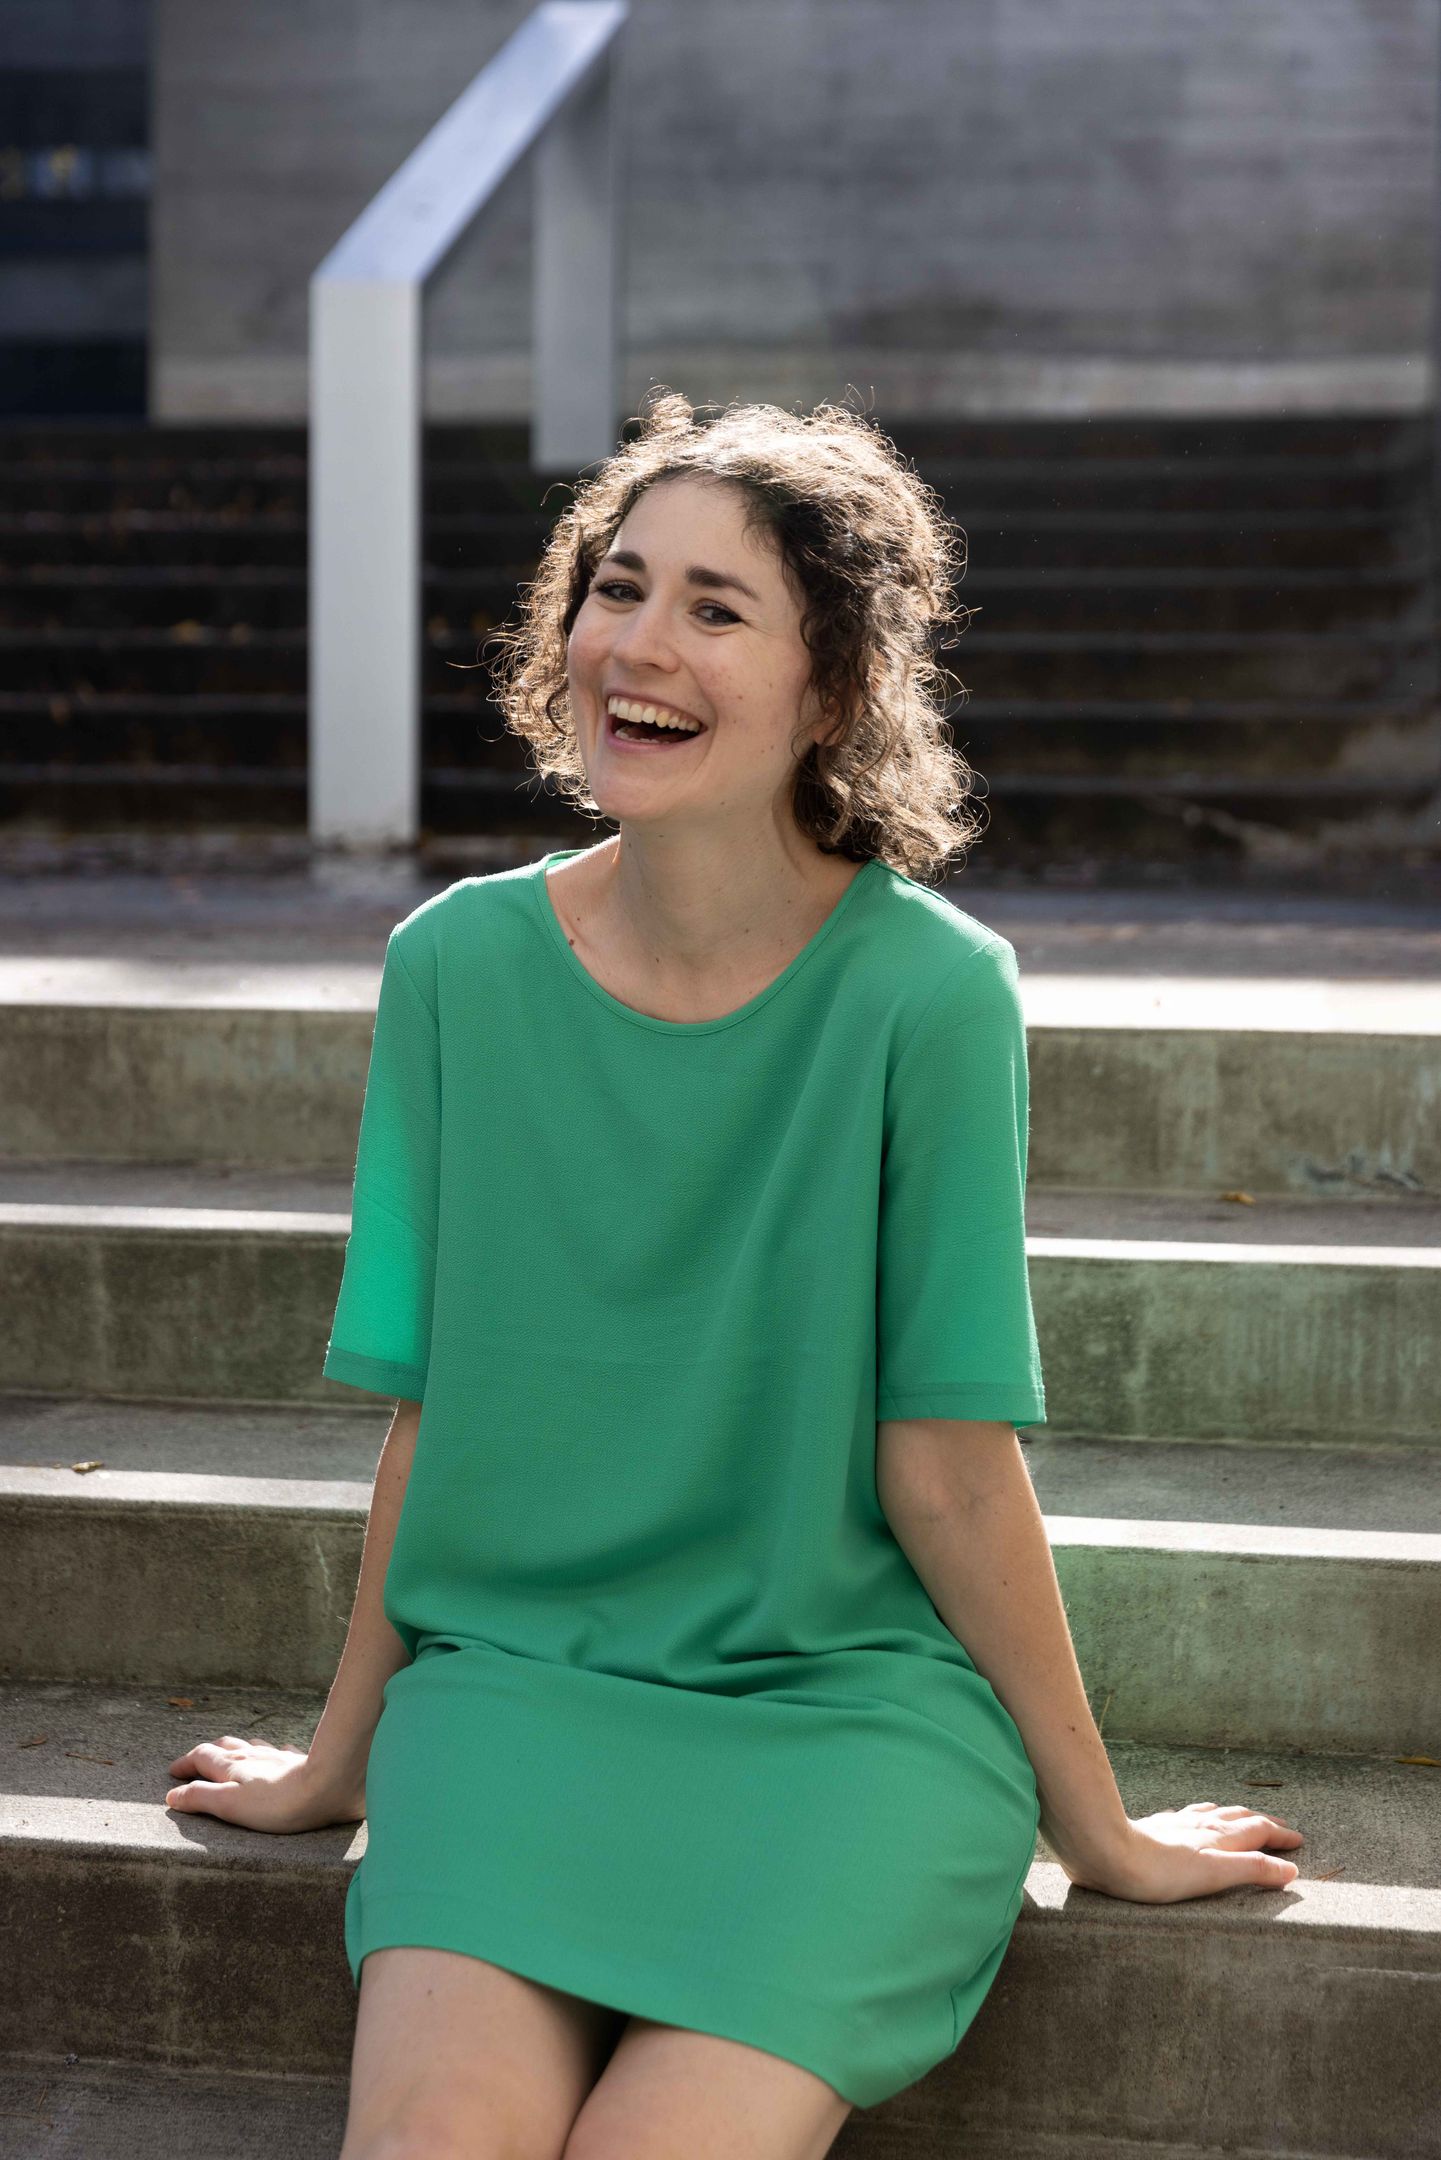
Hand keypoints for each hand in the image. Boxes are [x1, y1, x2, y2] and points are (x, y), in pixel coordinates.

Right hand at [165, 1735, 364, 1832]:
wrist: (331, 1785)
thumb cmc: (278, 1803)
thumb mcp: (230, 1805)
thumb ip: (200, 1798)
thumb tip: (172, 1795)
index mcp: (232, 1766)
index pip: (202, 1757)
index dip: (185, 1764)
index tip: (173, 1771)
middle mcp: (253, 1755)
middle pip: (225, 1747)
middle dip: (208, 1753)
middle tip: (197, 1761)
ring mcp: (278, 1756)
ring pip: (252, 1745)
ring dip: (237, 1749)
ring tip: (232, 1753)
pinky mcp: (302, 1761)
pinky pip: (281, 1752)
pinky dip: (271, 1753)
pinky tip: (277, 1754)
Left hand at [1061, 1800, 1302, 1902]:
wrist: (1103, 1850)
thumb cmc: (1158, 1872)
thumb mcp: (1213, 1875)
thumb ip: (1252, 1870)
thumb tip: (1290, 1870)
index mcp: (1217, 1837)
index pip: (1258, 1831)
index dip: (1280, 1835)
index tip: (1299, 1840)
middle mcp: (1199, 1824)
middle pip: (1238, 1817)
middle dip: (1262, 1821)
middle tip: (1280, 1826)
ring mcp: (1175, 1824)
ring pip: (1212, 1813)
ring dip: (1233, 1814)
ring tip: (1241, 1815)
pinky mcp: (1153, 1828)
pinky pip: (1185, 1816)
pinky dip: (1200, 1815)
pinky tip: (1190, 1817)